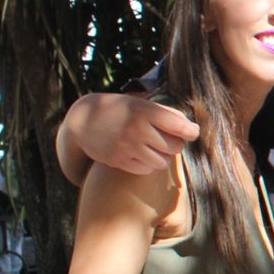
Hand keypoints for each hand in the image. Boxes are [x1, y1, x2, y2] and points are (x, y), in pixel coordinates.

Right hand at [78, 95, 199, 174]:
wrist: (82, 120)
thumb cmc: (119, 110)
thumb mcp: (140, 104)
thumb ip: (165, 113)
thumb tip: (190, 128)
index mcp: (145, 111)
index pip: (181, 126)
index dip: (191, 131)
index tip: (191, 132)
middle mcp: (137, 128)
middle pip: (175, 147)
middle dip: (175, 144)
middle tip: (166, 139)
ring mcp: (127, 146)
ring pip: (163, 162)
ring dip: (162, 156)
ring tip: (153, 147)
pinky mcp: (118, 160)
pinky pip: (147, 169)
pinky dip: (148, 164)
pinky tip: (140, 154)